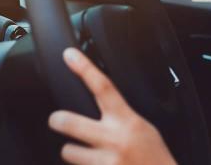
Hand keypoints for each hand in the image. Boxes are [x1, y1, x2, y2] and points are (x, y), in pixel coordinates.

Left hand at [48, 48, 176, 164]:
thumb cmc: (154, 158)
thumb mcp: (143, 129)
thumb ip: (121, 118)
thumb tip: (100, 105)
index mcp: (128, 122)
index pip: (103, 87)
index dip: (85, 69)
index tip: (70, 56)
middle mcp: (114, 140)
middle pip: (71, 122)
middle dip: (57, 120)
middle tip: (56, 120)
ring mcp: (106, 162)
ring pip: (67, 151)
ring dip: (73, 153)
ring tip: (86, 155)